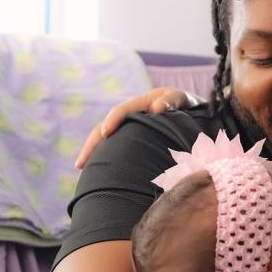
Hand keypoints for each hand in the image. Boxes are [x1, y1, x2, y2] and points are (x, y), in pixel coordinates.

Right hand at [74, 87, 198, 167]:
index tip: (106, 132)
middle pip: (104, 129)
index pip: (121, 111)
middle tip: (81, 163)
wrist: (190, 112)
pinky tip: (98, 173)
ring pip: (106, 142)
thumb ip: (172, 101)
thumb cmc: (185, 105)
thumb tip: (156, 108)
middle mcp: (129, 117)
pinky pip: (115, 150)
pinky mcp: (131, 141)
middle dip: (92, 144)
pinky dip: (105, 159)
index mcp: (140, 104)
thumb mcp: (181, 98)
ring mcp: (128, 130)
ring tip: (82, 170)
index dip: (112, 120)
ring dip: (93, 154)